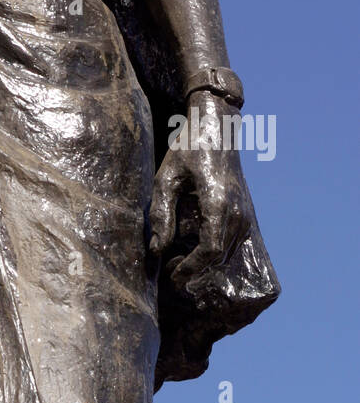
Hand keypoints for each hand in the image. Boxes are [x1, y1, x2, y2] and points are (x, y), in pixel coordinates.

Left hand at [149, 90, 253, 293]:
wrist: (217, 128)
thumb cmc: (188, 149)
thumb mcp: (166, 178)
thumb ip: (162, 214)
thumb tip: (157, 250)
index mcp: (219, 203)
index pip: (210, 250)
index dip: (190, 268)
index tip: (171, 275)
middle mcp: (238, 212)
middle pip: (219, 257)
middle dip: (194, 270)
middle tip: (170, 272)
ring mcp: (245, 214)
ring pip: (227, 253)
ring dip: (204, 264)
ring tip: (178, 264)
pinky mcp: (245, 213)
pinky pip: (231, 243)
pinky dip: (214, 253)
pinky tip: (193, 251)